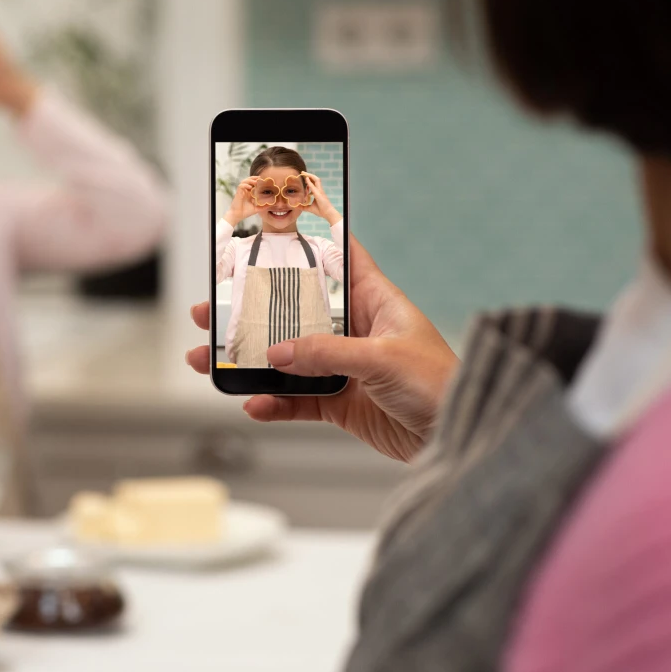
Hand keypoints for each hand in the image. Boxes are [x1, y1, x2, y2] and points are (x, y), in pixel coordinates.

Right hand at [186, 235, 457, 461]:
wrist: (459, 438)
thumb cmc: (442, 385)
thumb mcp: (383, 358)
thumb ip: (327, 353)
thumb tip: (277, 352)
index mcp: (375, 300)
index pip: (338, 259)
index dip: (306, 243)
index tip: (268, 233)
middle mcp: (356, 329)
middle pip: (294, 312)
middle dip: (252, 312)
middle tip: (214, 309)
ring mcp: (345, 367)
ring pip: (286, 358)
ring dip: (250, 361)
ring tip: (211, 360)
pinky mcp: (341, 402)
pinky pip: (297, 399)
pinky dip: (273, 402)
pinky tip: (253, 404)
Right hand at [224, 176, 263, 225]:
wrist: (238, 215)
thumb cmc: (246, 212)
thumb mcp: (257, 209)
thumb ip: (263, 206)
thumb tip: (272, 204)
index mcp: (249, 193)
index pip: (253, 184)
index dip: (257, 181)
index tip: (264, 180)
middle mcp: (245, 191)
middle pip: (248, 180)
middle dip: (254, 178)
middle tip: (260, 178)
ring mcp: (242, 192)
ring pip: (244, 181)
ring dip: (250, 180)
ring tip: (255, 182)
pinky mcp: (238, 193)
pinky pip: (241, 186)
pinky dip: (245, 185)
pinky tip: (250, 187)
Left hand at [300, 172, 340, 224]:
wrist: (327, 214)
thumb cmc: (320, 210)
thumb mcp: (309, 208)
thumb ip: (303, 207)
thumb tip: (297, 206)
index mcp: (318, 192)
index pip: (314, 183)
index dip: (309, 180)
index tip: (304, 177)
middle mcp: (319, 190)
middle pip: (315, 179)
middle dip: (309, 175)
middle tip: (302, 172)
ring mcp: (320, 191)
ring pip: (316, 180)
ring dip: (310, 175)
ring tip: (304, 173)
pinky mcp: (319, 194)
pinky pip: (314, 186)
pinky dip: (309, 182)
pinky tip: (306, 178)